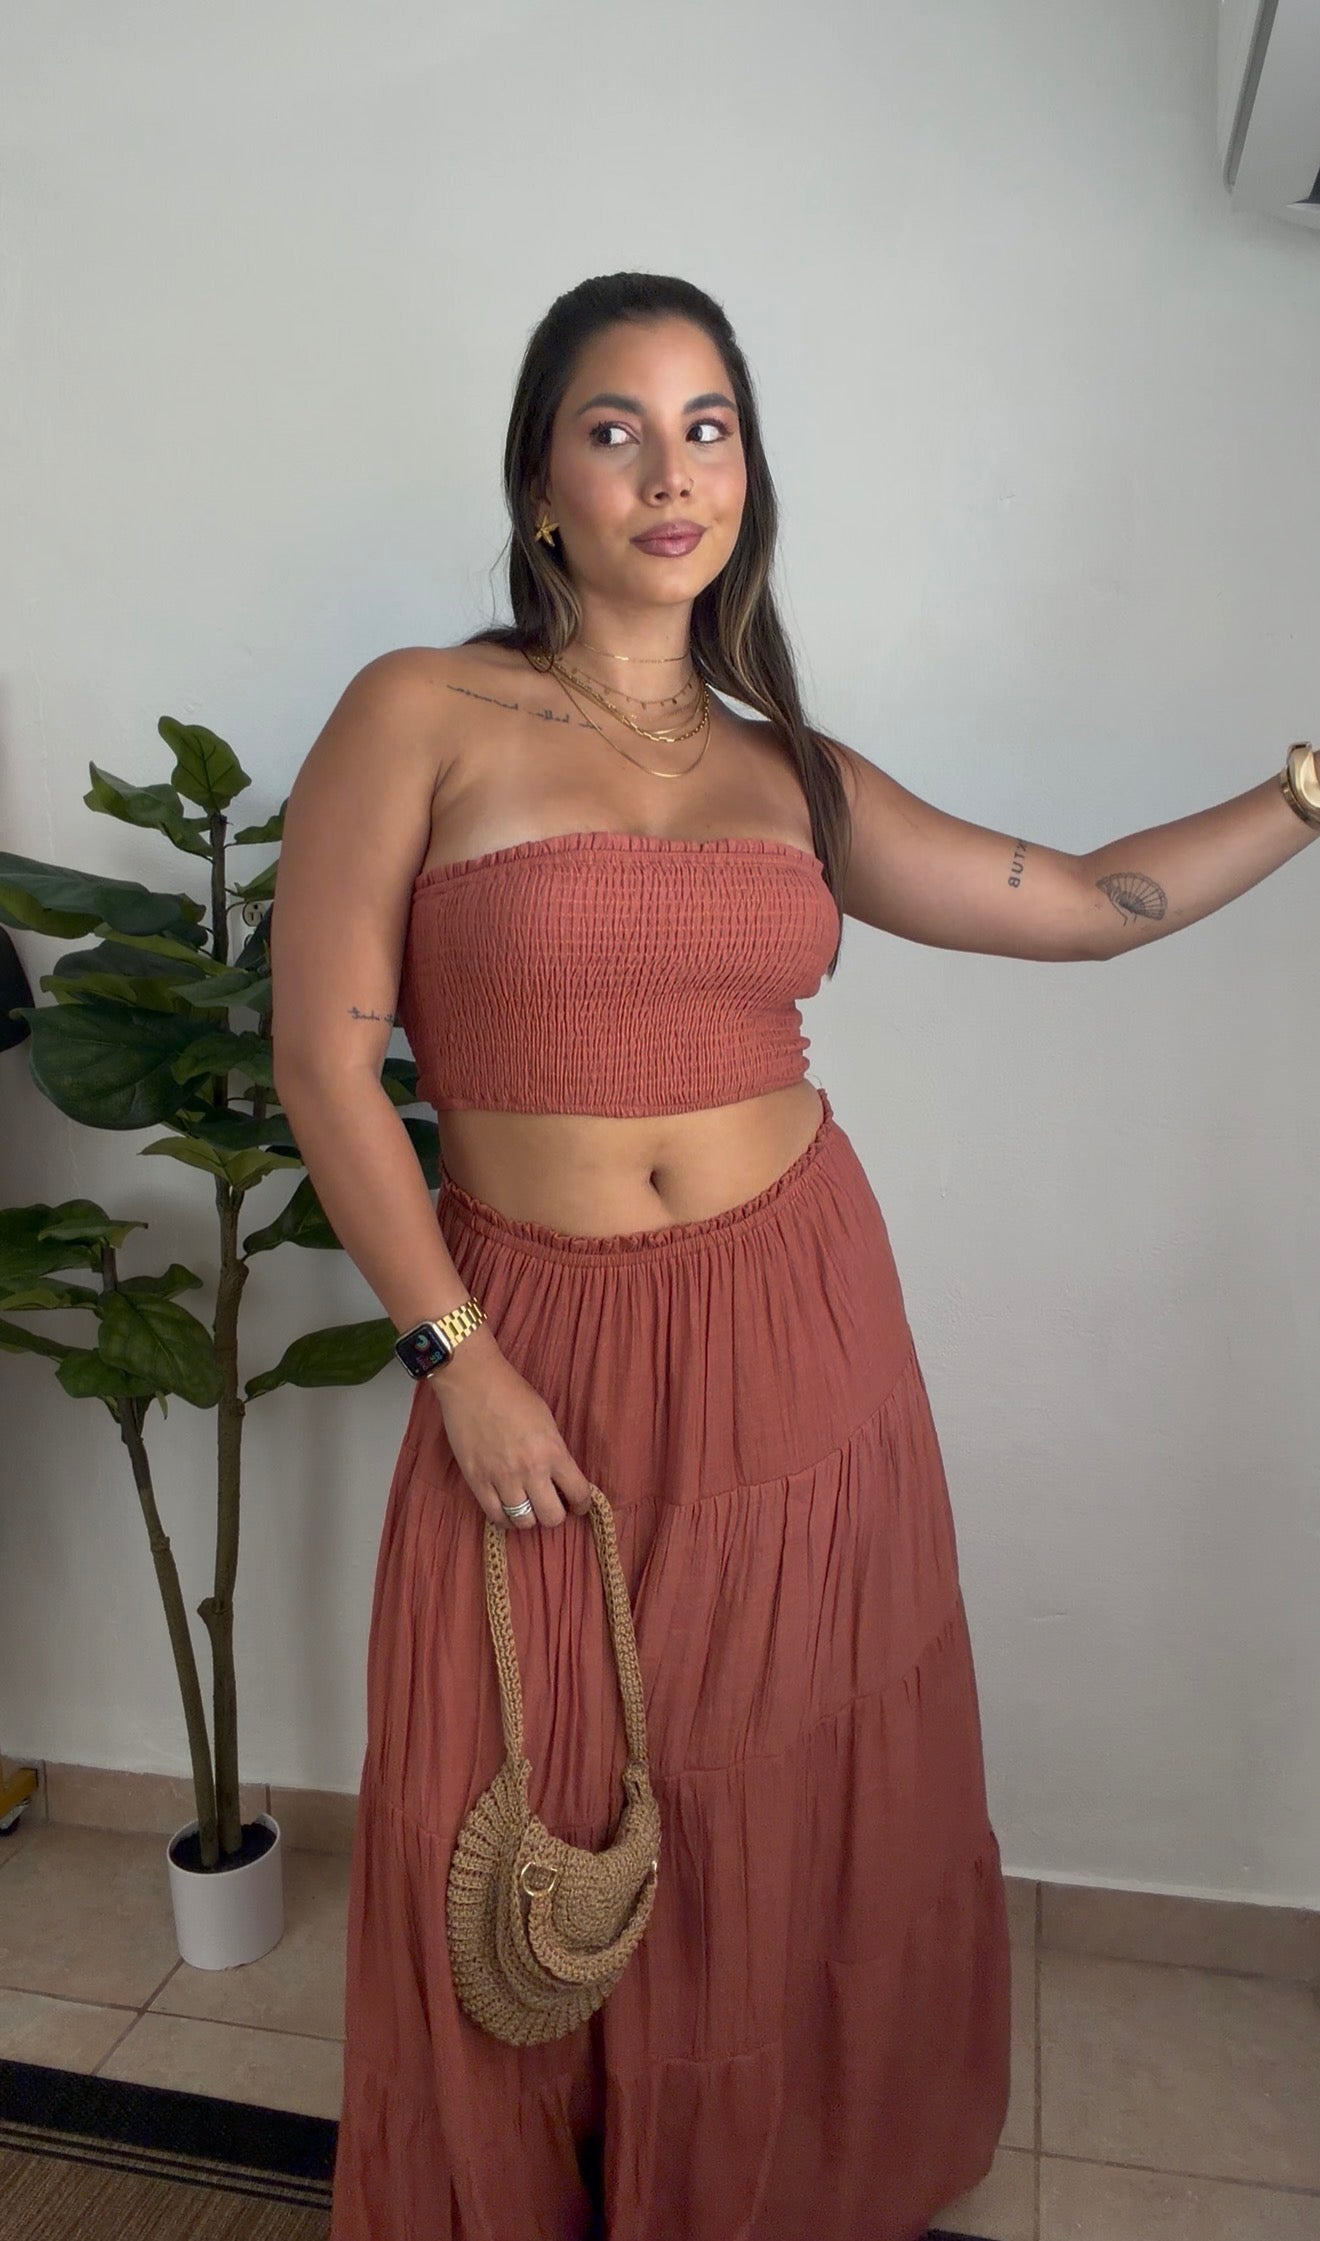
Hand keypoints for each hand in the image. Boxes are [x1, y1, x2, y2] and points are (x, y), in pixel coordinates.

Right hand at [425, 1329, 595, 1531]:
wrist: (473, 1382)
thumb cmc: (512, 1393)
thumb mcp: (547, 1420)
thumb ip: (554, 1451)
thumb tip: (559, 1477)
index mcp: (553, 1451)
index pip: (578, 1493)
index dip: (581, 1504)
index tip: (578, 1504)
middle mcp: (530, 1470)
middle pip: (552, 1517)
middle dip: (555, 1514)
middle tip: (551, 1505)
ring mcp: (501, 1478)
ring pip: (523, 1522)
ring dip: (529, 1518)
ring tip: (527, 1507)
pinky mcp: (476, 1481)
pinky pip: (495, 1515)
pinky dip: (504, 1518)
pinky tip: (507, 1509)